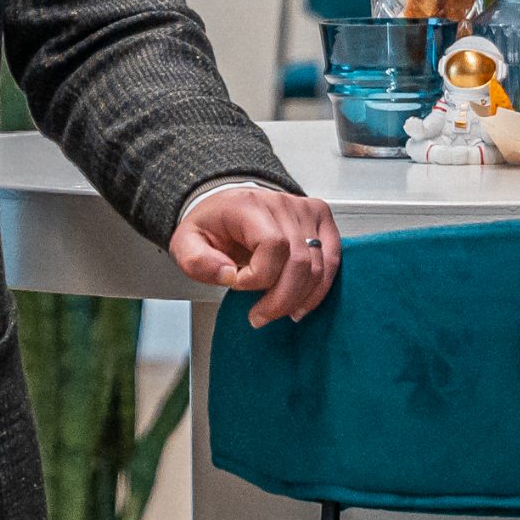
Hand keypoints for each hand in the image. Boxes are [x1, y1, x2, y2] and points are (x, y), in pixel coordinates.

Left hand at [172, 185, 340, 325]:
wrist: (227, 206)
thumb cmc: (212, 226)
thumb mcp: (186, 242)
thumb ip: (196, 261)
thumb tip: (227, 275)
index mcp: (248, 205)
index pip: (272, 244)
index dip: (258, 276)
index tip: (237, 285)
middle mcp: (281, 203)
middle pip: (298, 260)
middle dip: (280, 298)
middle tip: (259, 316)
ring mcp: (305, 210)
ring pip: (318, 265)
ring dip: (299, 298)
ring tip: (278, 312)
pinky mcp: (320, 220)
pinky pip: (333, 260)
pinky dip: (320, 288)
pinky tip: (301, 303)